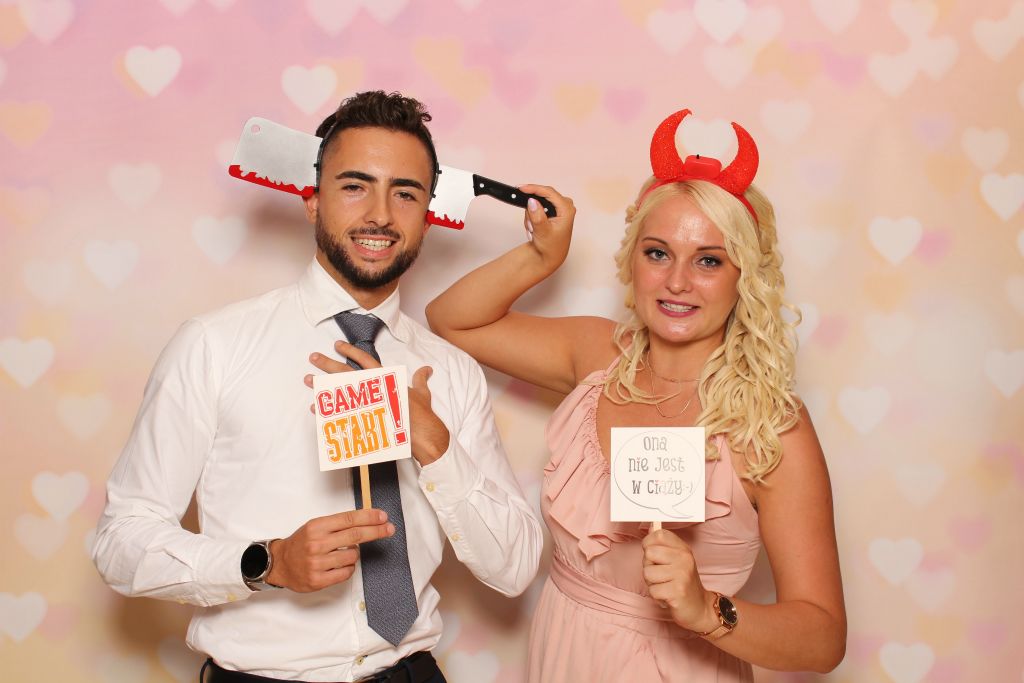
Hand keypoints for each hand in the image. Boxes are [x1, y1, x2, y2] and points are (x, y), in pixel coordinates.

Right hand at [266, 508, 394, 591]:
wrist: (280, 564)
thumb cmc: (301, 543)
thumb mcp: (316, 526)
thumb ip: (338, 524)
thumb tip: (367, 520)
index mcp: (317, 527)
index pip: (349, 519)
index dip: (369, 517)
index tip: (383, 516)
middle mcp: (317, 544)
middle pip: (355, 535)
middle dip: (376, 531)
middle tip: (389, 529)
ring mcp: (318, 563)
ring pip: (353, 556)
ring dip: (354, 554)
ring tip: (342, 553)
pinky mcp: (319, 580)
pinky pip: (347, 573)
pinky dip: (348, 568)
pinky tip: (338, 565)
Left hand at [306, 342, 450, 465]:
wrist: (421, 434)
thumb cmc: (421, 413)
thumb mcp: (421, 392)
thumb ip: (420, 379)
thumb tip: (426, 370)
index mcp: (384, 378)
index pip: (364, 359)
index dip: (350, 350)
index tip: (338, 345)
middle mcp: (371, 388)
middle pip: (344, 372)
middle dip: (327, 363)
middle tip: (313, 357)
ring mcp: (363, 403)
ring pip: (337, 391)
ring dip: (320, 385)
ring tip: (307, 379)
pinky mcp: (360, 419)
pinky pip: (337, 414)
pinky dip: (325, 411)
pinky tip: (314, 407)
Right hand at [518, 184, 574, 273]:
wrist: (550, 256)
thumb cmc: (551, 247)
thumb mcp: (542, 232)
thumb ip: (537, 216)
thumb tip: (532, 201)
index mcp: (567, 209)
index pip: (549, 192)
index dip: (534, 188)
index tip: (521, 188)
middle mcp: (565, 205)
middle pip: (542, 196)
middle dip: (532, 210)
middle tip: (530, 224)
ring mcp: (559, 208)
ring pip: (537, 203)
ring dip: (531, 217)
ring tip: (534, 230)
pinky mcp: (553, 210)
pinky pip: (537, 207)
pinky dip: (532, 218)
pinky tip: (535, 229)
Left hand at [641, 529, 716, 632]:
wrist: (700, 608)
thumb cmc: (683, 582)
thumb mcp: (677, 560)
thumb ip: (663, 544)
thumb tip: (652, 526)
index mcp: (683, 549)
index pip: (659, 535)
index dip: (648, 543)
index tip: (653, 554)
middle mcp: (684, 558)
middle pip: (649, 553)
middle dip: (649, 566)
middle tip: (661, 575)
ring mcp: (682, 575)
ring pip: (648, 573)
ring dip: (652, 583)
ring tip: (665, 586)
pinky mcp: (678, 592)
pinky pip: (653, 590)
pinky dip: (657, 596)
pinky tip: (667, 596)